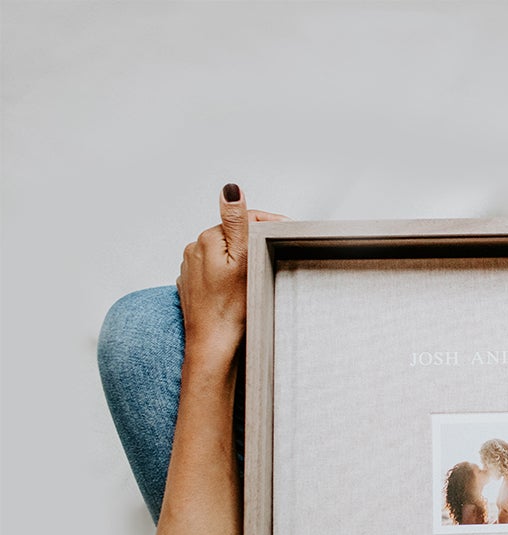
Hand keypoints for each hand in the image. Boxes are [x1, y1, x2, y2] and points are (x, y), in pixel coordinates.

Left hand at [176, 184, 286, 363]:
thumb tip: (230, 188)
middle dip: (254, 244)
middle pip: (234, 237)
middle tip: (274, 260)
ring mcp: (191, 268)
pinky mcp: (192, 286)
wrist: (213, 346)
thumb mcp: (242, 260)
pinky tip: (238, 291)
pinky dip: (228, 277)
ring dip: (241, 261)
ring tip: (256, 279)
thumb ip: (237, 222)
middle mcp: (195, 249)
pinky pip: (215, 272)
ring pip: (224, 254)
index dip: (270, 224)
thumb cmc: (232, 309)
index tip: (288, 234)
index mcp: (208, 239)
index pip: (245, 219)